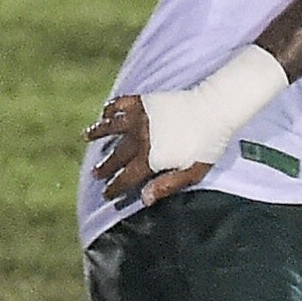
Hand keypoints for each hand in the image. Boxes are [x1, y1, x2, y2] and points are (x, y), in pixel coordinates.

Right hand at [85, 95, 211, 206]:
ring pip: (111, 127)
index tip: (106, 195)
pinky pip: (120, 104)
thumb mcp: (191, 172)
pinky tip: (105, 112)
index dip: (114, 188)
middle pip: (116, 156)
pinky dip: (111, 108)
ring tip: (86, 136)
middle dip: (105, 167)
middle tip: (96, 174)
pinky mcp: (144, 101)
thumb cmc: (208, 144)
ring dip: (98, 133)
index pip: (126, 178)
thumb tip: (143, 199)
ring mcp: (140, 118)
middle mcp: (140, 138)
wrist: (215, 108)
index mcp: (151, 158)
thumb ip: (167, 185)